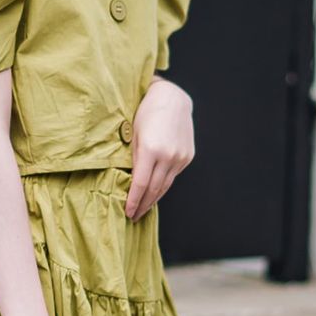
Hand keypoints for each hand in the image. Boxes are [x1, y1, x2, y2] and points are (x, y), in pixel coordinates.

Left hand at [125, 77, 194, 219]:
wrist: (172, 99)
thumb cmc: (146, 113)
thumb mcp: (133, 134)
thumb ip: (132, 158)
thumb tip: (129, 183)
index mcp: (151, 149)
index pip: (140, 184)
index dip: (133, 201)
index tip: (127, 212)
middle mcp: (168, 155)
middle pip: (154, 189)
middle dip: (143, 205)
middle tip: (134, 216)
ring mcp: (180, 157)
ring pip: (165, 186)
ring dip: (154, 200)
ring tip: (143, 209)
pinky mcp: (187, 157)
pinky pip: (173, 176)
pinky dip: (163, 186)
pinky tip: (155, 192)